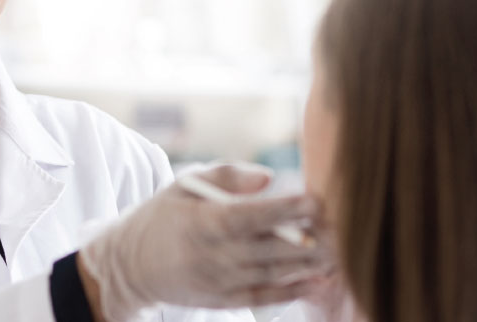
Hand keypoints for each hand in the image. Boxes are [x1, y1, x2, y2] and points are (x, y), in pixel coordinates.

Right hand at [78, 163, 333, 320]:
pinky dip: (294, 290)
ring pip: (273, 273)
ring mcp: (219, 281)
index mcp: (201, 221)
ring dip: (310, 264)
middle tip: (345, 225)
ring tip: (343, 249)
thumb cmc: (163, 216)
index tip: (316, 200)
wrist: (131, 265)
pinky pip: (265, 295)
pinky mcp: (224, 300)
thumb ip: (227, 176)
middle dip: (310, 238)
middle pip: (269, 248)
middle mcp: (213, 255)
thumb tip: (268, 177)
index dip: (285, 210)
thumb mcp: (184, 184)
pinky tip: (320, 279)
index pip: (250, 216)